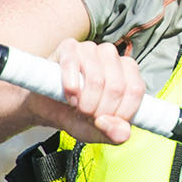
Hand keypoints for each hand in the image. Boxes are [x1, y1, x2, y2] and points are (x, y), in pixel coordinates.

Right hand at [30, 38, 146, 144]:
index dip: (120, 112)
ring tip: (77, 106)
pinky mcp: (69, 47)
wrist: (46, 107)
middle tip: (87, 115)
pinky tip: (69, 95)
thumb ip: (113, 134)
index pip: (135, 91)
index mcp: (127, 73)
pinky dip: (70, 85)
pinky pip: (73, 63)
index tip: (105, 121)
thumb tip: (123, 133)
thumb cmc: (76, 115)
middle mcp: (112, 56)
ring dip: (85, 101)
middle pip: (116, 87)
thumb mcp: (97, 132)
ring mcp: (91, 49)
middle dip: (100, 110)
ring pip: (97, 78)